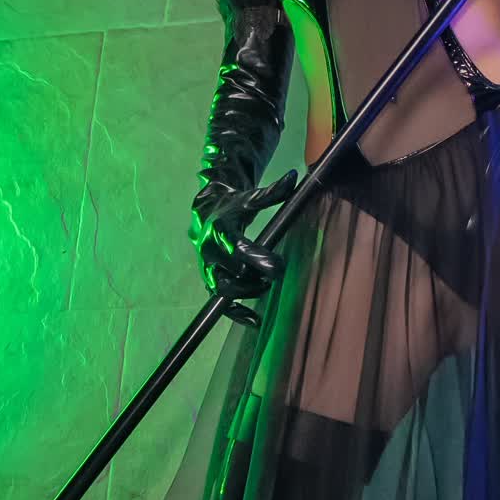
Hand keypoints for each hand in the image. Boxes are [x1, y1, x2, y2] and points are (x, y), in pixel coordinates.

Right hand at [190, 167, 297, 327]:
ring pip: (222, 289)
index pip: (238, 248)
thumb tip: (293, 178)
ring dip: (246, 292)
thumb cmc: (233, 205)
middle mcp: (209, 251)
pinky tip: (254, 321)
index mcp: (219, 230)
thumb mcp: (250, 197)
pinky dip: (235, 313)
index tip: (278, 266)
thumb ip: (272, 193)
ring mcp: (207, 267)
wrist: (206, 212)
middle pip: (229, 273)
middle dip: (252, 278)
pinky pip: (219, 301)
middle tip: (275, 275)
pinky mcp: (209, 279)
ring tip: (265, 287)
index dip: (258, 259)